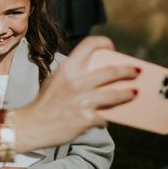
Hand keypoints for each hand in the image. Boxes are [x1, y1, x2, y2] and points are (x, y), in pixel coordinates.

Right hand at [9, 36, 138, 153]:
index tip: (112, 48)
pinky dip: (105, 118)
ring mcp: (82, 101)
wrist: (31, 126)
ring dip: (128, 94)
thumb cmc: (44, 103)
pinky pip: (105, 117)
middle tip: (136, 71)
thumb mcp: (55, 81)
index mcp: (67, 69)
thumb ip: (73, 75)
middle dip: (127, 71)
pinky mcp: (86, 118)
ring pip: (115, 94)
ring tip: (134, 93)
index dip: (104, 42)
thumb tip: (99, 76)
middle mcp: (76, 82)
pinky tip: (105, 120)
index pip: (89, 45)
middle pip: (111, 71)